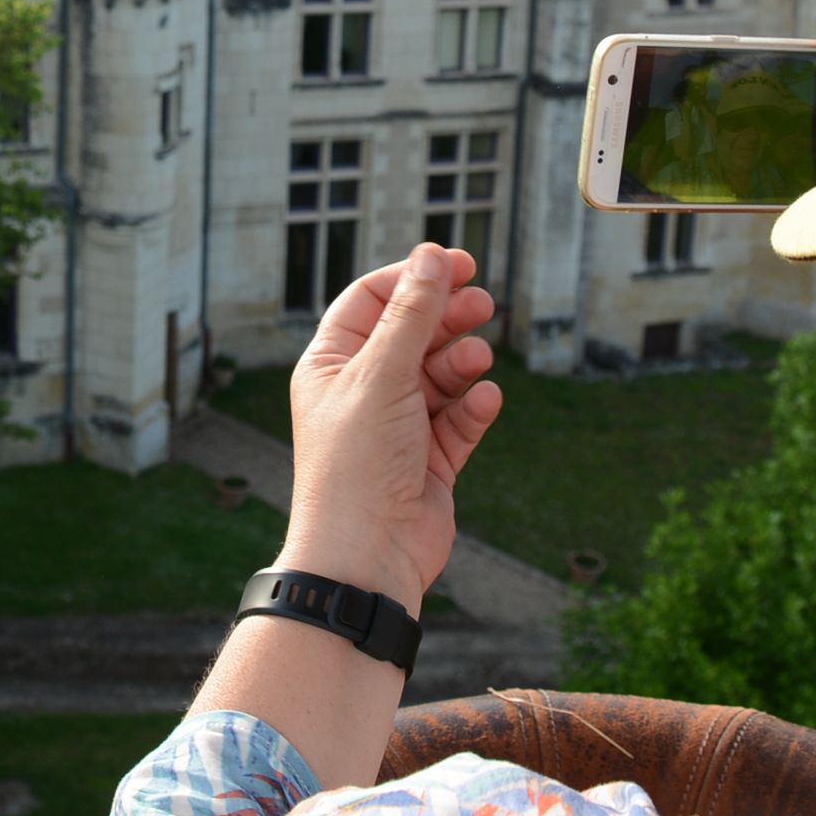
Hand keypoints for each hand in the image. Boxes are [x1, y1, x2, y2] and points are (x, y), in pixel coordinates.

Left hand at [282, 244, 503, 613]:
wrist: (365, 557)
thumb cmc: (356, 464)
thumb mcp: (383, 375)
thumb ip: (412, 315)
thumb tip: (431, 257)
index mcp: (332, 365)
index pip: (371, 300)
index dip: (414, 277)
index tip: (459, 263)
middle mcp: (362, 391)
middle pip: (412, 333)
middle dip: (447, 315)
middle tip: (482, 304)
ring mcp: (398, 427)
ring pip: (441, 375)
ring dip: (462, 361)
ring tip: (477, 360)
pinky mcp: (430, 461)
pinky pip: (459, 419)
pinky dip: (473, 406)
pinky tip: (483, 400)